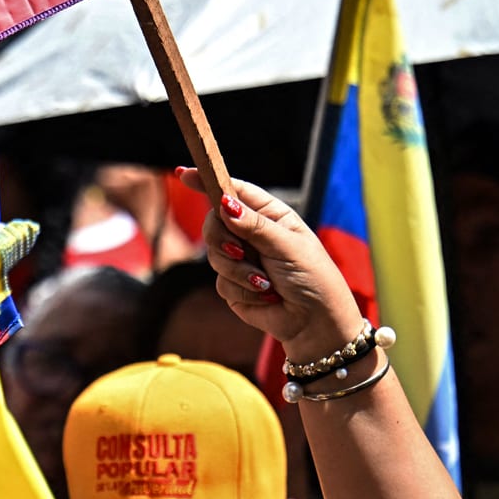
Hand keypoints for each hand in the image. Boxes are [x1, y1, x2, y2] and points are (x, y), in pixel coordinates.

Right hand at [181, 168, 365, 362]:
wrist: (314, 323)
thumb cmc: (313, 278)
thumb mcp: (288, 246)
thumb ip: (255, 226)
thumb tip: (225, 203)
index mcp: (269, 215)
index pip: (234, 191)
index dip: (209, 181)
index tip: (184, 174)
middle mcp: (252, 234)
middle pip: (214, 223)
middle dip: (223, 238)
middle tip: (240, 251)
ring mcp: (241, 259)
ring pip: (214, 255)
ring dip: (239, 271)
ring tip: (266, 282)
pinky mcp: (233, 285)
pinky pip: (221, 282)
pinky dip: (242, 290)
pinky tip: (265, 295)